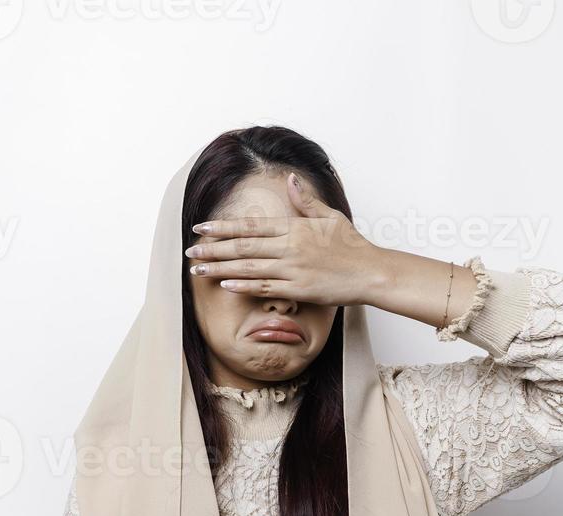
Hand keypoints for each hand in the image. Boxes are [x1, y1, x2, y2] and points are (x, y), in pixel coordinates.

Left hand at [186, 171, 387, 306]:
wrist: (372, 273)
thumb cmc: (352, 246)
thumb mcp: (330, 216)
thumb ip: (305, 201)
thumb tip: (289, 179)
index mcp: (295, 227)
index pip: (250, 226)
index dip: (222, 227)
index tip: (200, 227)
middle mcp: (290, 247)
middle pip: (243, 246)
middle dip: (213, 249)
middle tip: (189, 252)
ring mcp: (293, 270)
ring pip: (249, 268)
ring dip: (221, 269)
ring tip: (198, 271)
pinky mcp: (299, 290)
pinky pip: (266, 288)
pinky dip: (244, 286)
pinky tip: (225, 285)